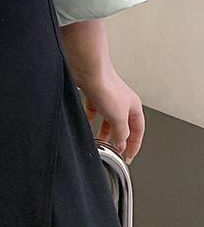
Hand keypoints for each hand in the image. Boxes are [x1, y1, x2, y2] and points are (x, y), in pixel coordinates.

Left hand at [60, 18, 144, 162]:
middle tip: (113, 152)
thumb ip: (121, 134)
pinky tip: (87, 126)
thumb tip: (121, 145)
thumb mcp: (118, 118)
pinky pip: (95, 112)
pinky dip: (92, 121)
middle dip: (118, 139)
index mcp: (134, 106)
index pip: (138, 130)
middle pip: (123, 125)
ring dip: (104, 132)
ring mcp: (108, 98)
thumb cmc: (106, 86)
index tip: (129, 156)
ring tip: (98, 142)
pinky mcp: (94, 95)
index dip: (135, 145)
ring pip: (108, 120)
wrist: (89, 70)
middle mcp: (122, 102)